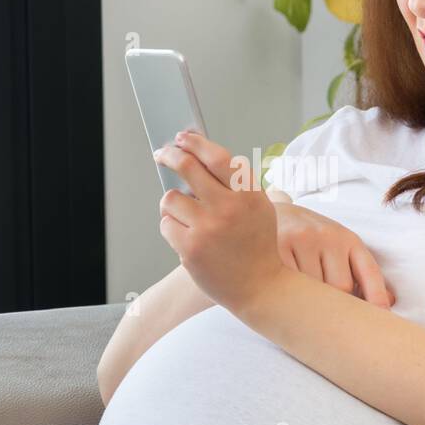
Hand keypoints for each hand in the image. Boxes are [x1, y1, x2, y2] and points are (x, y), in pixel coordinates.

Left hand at [152, 129, 287, 315]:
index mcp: (249, 194)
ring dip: (173, 203)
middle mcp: (229, 208)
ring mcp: (208, 228)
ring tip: (186, 215)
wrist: (261, 287)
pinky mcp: (191, 248)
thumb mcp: (259, 207)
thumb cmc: (257, 245)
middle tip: (162, 154)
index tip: (182, 137)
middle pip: (188, 167)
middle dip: (170, 155)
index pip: (217, 156)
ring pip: (170, 198)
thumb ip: (235, 184)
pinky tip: (187, 237)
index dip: (196, 142)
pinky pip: (166, 224)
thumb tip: (198, 156)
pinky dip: (172, 227)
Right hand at [274, 203, 395, 308]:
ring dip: (309, 301)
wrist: (263, 215)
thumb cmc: (307, 242)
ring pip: (313, 288)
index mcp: (348, 239)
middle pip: (340, 287)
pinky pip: (289, 283)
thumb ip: (360, 275)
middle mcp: (327, 235)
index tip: (381, 321)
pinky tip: (286, 294)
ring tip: (301, 302)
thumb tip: (388, 303)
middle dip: (335, 305)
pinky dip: (289, 294)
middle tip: (327, 316)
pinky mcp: (277, 245)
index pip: (369, 273)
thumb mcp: (337, 249)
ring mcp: (302, 239)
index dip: (376, 299)